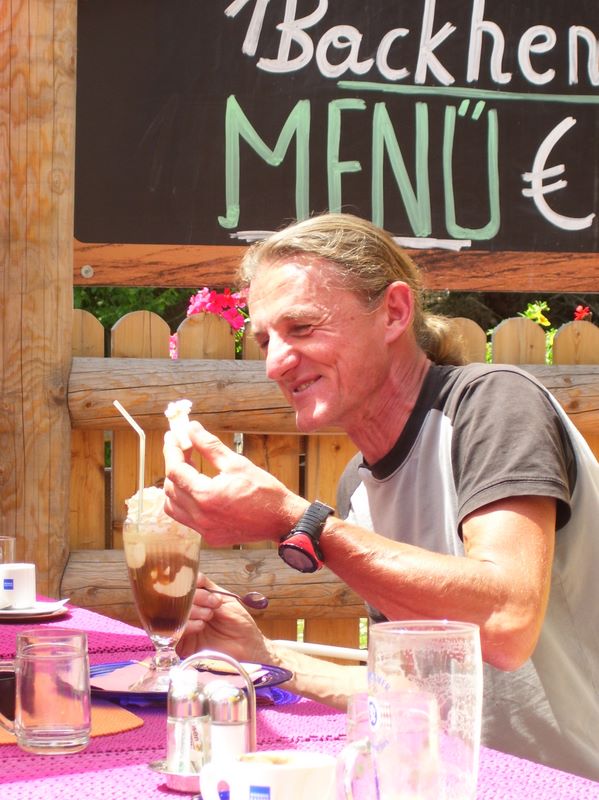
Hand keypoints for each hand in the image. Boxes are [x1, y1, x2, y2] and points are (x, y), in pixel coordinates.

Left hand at [163, 420, 307, 545]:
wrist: (281, 519)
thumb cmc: (264, 492)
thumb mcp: (237, 463)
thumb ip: (210, 446)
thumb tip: (192, 429)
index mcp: (206, 496)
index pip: (175, 471)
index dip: (171, 451)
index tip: (172, 437)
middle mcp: (200, 516)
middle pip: (171, 487)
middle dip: (173, 465)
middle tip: (182, 449)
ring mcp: (204, 529)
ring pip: (173, 507)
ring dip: (175, 486)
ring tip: (187, 470)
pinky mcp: (210, 536)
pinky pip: (185, 519)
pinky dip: (183, 503)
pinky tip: (195, 491)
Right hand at [177, 573, 270, 662]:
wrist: (247, 646)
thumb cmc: (239, 622)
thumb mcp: (225, 599)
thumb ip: (208, 588)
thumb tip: (194, 577)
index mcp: (197, 599)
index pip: (183, 585)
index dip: (191, 584)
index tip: (203, 586)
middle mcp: (188, 611)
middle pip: (177, 598)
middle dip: (195, 598)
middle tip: (212, 604)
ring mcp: (184, 627)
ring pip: (175, 614)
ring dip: (193, 611)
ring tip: (209, 616)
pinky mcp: (182, 644)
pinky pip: (175, 632)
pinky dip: (188, 625)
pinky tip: (201, 626)